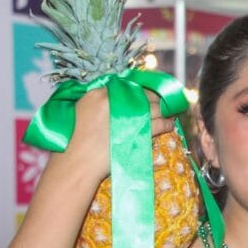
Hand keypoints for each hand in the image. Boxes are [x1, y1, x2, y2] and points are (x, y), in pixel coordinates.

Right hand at [46, 89, 173, 185]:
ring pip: (154, 108)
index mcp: (98, 94)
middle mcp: (114, 100)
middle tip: (162, 102)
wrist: (80, 161)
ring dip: (164, 111)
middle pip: (143, 94)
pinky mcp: (139, 130)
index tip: (146, 94)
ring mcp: (128, 115)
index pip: (126, 86)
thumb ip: (98, 101)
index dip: (139, 90)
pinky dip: (167, 124)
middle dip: (154, 99)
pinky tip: (169, 125)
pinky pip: (160, 123)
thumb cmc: (77, 141)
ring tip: (169, 113)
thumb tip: (117, 98)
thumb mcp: (82, 112)